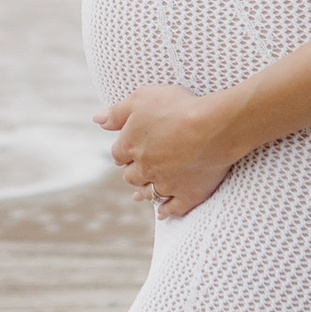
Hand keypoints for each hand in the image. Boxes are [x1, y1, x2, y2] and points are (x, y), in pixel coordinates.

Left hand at [95, 83, 241, 220]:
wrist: (212, 127)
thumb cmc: (178, 107)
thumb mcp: (142, 98)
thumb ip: (117, 112)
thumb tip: (97, 120)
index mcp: (130, 146)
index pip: (118, 154)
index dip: (124, 151)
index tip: (129, 150)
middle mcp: (144, 169)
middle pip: (131, 176)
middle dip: (133, 172)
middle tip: (139, 169)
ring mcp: (166, 185)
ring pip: (149, 193)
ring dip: (144, 193)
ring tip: (141, 194)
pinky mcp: (188, 195)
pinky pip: (173, 209)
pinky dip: (166, 211)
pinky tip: (162, 213)